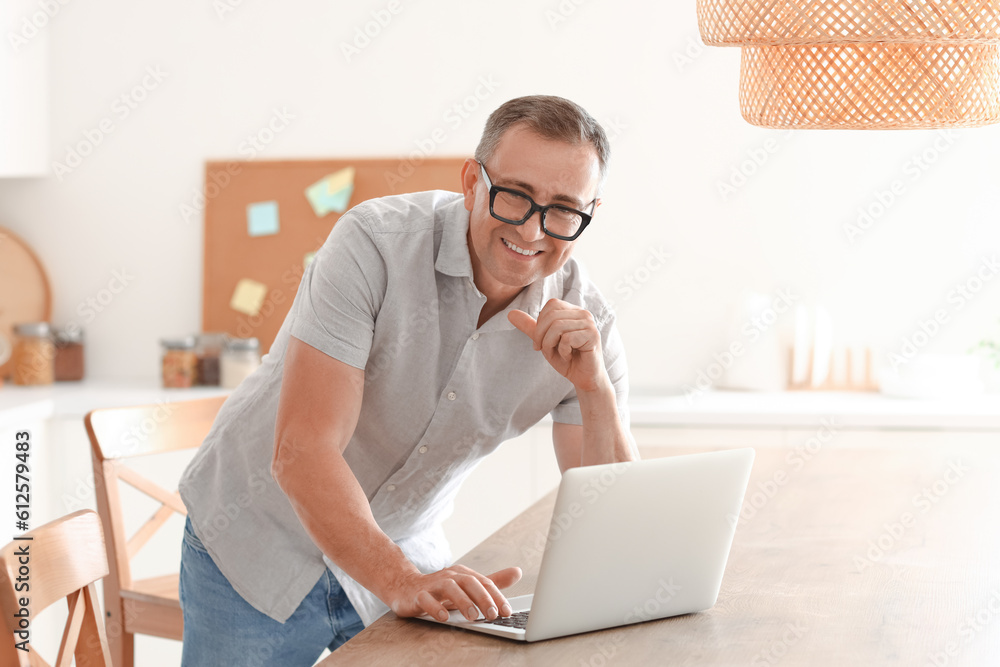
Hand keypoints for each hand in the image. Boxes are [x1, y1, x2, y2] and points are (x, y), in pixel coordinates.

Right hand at [386, 565, 521, 621]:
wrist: (406, 587)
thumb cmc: (441, 590)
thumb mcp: (468, 586)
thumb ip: (492, 581)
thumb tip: (517, 572)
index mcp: (464, 574)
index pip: (484, 583)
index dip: (497, 597)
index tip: (507, 612)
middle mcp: (450, 576)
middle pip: (469, 583)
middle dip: (483, 599)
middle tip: (493, 615)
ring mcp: (433, 585)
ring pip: (450, 588)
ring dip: (463, 602)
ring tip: (473, 616)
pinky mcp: (418, 595)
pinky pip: (426, 600)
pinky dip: (435, 608)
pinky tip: (444, 617)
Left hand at [508, 299, 609, 392]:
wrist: (583, 378)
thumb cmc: (566, 359)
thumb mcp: (544, 341)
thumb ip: (530, 327)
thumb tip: (510, 313)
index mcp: (573, 311)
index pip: (551, 305)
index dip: (541, 324)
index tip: (541, 342)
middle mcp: (584, 314)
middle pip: (551, 316)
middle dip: (542, 336)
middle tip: (546, 350)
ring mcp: (590, 324)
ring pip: (557, 327)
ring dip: (551, 345)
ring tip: (560, 353)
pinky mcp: (593, 336)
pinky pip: (567, 339)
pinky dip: (563, 351)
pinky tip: (570, 356)